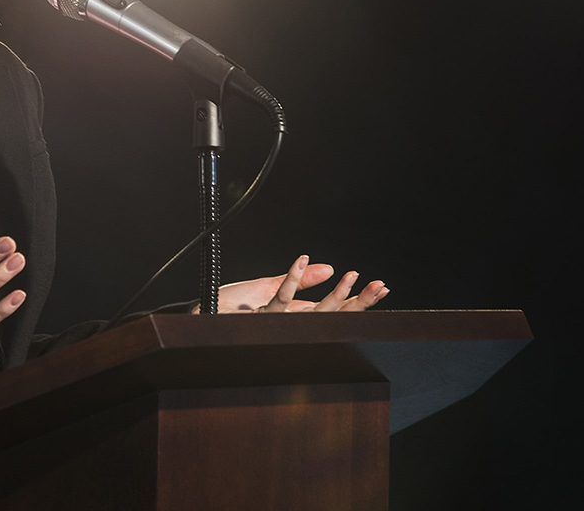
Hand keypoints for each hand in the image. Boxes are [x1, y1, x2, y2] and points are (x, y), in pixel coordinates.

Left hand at [216, 255, 388, 312]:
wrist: (202, 317)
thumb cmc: (231, 307)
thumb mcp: (270, 287)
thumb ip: (301, 280)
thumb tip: (330, 267)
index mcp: (298, 316)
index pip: (336, 309)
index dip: (358, 299)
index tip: (380, 287)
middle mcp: (292, 323)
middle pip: (333, 314)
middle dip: (359, 301)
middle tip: (380, 286)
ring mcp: (279, 322)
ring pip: (315, 312)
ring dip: (336, 294)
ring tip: (353, 277)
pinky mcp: (262, 316)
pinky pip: (281, 299)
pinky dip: (292, 278)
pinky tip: (303, 260)